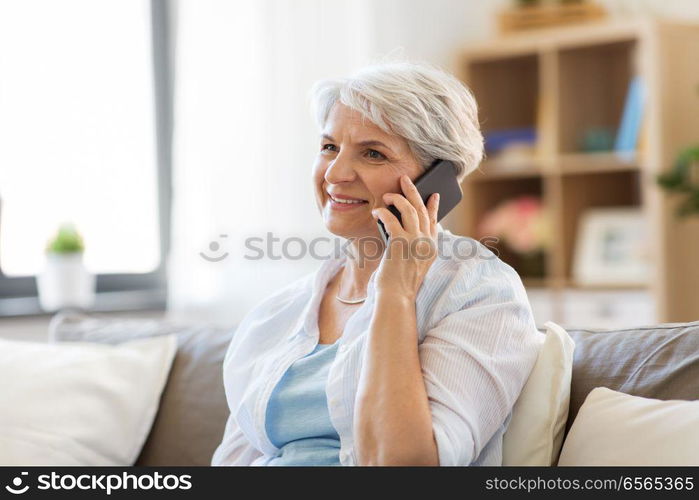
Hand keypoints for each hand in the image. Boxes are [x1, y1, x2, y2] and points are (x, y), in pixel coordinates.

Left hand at [371, 174, 439, 300]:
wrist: (396, 297)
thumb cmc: (400, 283)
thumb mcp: (413, 263)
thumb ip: (414, 245)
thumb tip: (403, 227)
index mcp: (432, 248)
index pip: (435, 221)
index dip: (433, 206)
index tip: (433, 195)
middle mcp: (426, 242)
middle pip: (422, 209)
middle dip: (413, 191)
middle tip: (404, 179)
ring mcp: (415, 242)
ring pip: (409, 210)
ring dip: (397, 198)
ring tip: (388, 195)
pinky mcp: (400, 244)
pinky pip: (391, 219)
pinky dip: (383, 212)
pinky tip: (376, 211)